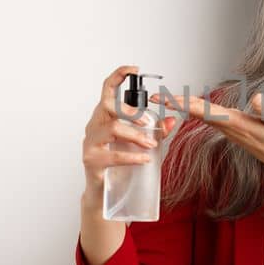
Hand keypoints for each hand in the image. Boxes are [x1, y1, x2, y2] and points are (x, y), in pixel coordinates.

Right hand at [81, 65, 177, 201]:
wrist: (104, 194)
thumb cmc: (118, 165)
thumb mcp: (140, 144)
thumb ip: (157, 132)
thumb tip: (173, 120)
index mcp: (104, 117)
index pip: (107, 90)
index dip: (118, 76)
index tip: (133, 70)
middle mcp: (94, 126)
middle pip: (108, 106)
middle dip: (130, 111)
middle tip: (148, 122)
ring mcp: (90, 143)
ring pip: (112, 128)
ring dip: (135, 135)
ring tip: (151, 145)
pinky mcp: (92, 160)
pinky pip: (112, 155)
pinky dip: (131, 156)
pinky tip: (144, 159)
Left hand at [152, 91, 263, 176]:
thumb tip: (255, 97)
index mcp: (237, 123)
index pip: (206, 111)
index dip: (186, 104)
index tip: (168, 100)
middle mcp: (228, 127)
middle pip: (197, 113)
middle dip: (176, 104)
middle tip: (155, 96)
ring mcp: (228, 128)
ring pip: (200, 115)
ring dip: (183, 106)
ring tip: (165, 98)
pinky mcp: (231, 128)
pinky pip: (208, 117)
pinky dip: (194, 110)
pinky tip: (188, 105)